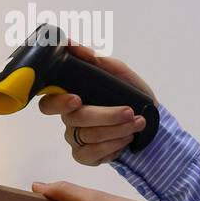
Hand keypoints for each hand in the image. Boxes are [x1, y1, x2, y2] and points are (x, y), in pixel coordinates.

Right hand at [38, 39, 158, 165]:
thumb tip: (72, 44)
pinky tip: (127, 138)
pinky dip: (114, 145)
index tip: (77, 99)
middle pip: (74, 119)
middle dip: (105, 116)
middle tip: (128, 112)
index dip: (58, 102)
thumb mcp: (120, 74)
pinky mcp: (85, 156)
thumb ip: (98, 60)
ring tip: (137, 122)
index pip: (49, 101)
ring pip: (88, 136)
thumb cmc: (131, 96)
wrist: (150, 122)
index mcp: (71, 97)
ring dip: (118, 129)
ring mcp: (75, 138)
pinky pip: (92, 154)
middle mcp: (69, 118)